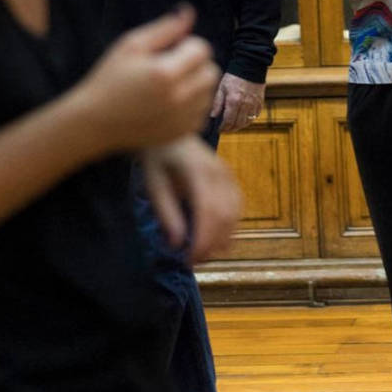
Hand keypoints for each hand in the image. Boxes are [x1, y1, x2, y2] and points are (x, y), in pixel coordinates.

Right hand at [77, 6, 218, 153]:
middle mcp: (178, 98)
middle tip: (172, 66)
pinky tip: (169, 102)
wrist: (95, 122)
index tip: (169, 50)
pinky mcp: (181, 133)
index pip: (203, 49)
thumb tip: (189, 12)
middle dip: (196, 64)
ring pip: (208, 92)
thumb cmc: (110, 78)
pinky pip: (201, 112)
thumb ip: (165, 28)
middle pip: (211, 71)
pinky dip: (191, 105)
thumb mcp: (131, 45)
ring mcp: (181, 119)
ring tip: (170, 84)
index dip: (188, 45)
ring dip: (196, 84)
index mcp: (165, 73)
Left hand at [142, 136, 241, 261]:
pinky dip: (230, 226)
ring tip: (204, 253)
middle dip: (211, 244)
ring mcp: (229, 174)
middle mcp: (220, 172)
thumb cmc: (158, 156)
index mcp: (199, 172)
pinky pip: (237, 206)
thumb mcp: (153, 184)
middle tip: (193, 262)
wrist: (171, 130)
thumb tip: (177, 244)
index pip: (208, 212)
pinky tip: (218, 238)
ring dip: (223, 238)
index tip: (188, 260)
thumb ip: (166, 213)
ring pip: (235, 214)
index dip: (202, 240)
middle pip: (225, 216)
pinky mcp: (230, 177)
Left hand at [211, 73, 265, 132]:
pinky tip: (243, 119)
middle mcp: (245, 104)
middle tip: (225, 130)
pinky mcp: (260, 102)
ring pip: (247, 122)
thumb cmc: (233, 76)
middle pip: (238, 124)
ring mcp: (254, 104)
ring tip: (233, 126)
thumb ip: (217, 102)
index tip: (219, 130)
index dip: (223, 128)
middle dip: (230, 129)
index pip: (228, 121)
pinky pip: (255, 116)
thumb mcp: (221, 87)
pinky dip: (249, 120)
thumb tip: (213, 116)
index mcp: (234, 101)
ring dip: (240, 126)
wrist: (250, 65)